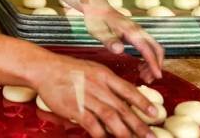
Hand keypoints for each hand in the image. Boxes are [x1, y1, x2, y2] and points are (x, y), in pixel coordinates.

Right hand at [31, 53, 158, 137]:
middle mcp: (98, 85)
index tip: (154, 114)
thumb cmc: (68, 70)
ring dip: (123, 132)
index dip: (142, 103)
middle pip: (122, 107)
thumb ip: (106, 83)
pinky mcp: (74, 107)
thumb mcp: (92, 70)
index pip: (128, 90)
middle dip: (138, 124)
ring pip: (110, 117)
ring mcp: (86, 97)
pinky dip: (100, 134)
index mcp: (103, 74)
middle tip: (150, 136)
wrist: (45, 68)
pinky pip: (91, 124)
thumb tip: (123, 98)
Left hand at [81, 0, 163, 84]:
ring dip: (153, 63)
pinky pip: (148, 47)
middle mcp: (138, 30)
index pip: (147, 49)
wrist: (96, 7)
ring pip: (153, 48)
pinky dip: (148, 58)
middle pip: (156, 48)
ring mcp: (138, 31)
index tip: (158, 77)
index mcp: (130, 31)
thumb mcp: (98, 32)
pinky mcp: (136, 33)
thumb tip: (120, 50)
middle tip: (148, 80)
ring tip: (144, 77)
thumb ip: (109, 41)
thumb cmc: (96, 20)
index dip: (153, 64)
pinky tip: (140, 67)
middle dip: (156, 65)